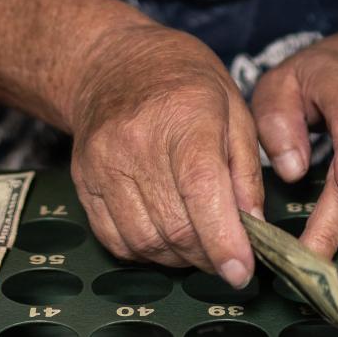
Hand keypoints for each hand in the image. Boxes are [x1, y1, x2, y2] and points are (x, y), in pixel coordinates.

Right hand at [65, 24, 265, 283]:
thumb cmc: (182, 81)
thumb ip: (246, 169)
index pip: (202, 190)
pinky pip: (116, 239)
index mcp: (183, 117)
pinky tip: (165, 237)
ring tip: (199, 245)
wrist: (109, 63)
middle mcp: (136, 143)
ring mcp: (103, 164)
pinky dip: (146, 251)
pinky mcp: (83, 182)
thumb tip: (254, 225)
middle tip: (229, 257)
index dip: (224, 240)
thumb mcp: (233, 107)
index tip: (241, 273)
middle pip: (175, 226)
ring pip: (145, 241)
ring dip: (179, 258)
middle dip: (209, 256)